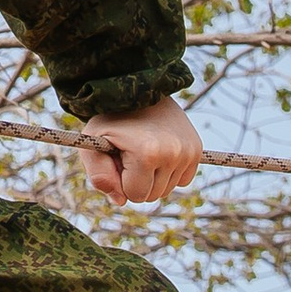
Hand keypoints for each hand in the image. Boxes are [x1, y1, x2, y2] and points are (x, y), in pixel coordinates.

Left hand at [77, 94, 201, 206]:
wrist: (139, 90)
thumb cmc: (110, 118)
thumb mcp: (93, 142)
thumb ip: (99, 175)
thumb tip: (120, 201)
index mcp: (148, 153)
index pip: (135, 195)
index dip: (121, 180)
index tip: (118, 158)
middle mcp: (174, 153)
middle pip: (152, 196)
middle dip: (137, 181)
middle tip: (130, 153)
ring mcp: (189, 151)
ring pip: (167, 189)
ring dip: (153, 177)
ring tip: (143, 149)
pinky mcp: (197, 149)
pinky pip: (182, 180)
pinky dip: (169, 172)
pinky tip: (159, 153)